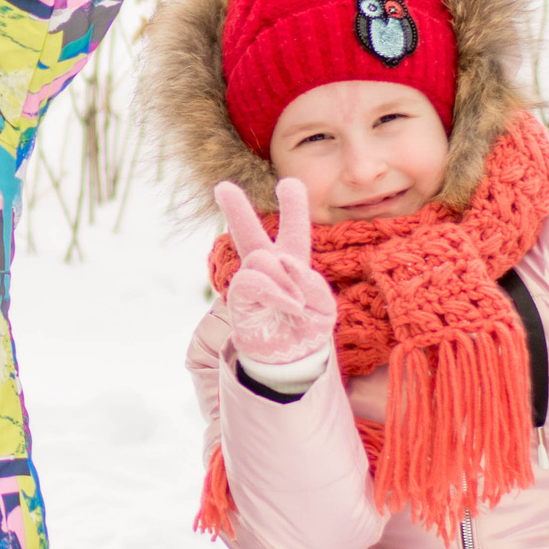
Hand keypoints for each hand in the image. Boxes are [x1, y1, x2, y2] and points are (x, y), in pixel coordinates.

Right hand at [215, 178, 335, 366]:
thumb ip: (312, 283)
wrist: (291, 365)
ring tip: (296, 303)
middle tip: (223, 187)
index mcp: (292, 265)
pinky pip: (252, 280)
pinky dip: (275, 290)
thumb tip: (284, 265)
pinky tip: (290, 304)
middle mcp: (267, 270)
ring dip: (283, 277)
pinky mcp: (240, 301)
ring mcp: (251, 284)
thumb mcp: (325, 307)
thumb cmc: (308, 333)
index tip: (288, 183)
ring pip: (260, 256)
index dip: (293, 207)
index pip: (293, 231)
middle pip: (251, 233)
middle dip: (237, 210)